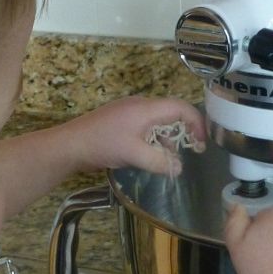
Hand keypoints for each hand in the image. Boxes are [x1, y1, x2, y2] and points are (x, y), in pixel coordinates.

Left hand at [61, 96, 205, 175]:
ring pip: (158, 122)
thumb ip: (160, 161)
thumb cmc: (102, 145)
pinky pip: (146, 126)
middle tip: (193, 150)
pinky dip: (154, 140)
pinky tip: (151, 156)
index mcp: (146, 108)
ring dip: (168, 138)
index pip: (181, 108)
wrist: (70, 145)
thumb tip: (178, 168)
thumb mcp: (135, 155)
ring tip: (171, 158)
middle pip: (171, 113)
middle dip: (184, 131)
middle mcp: (140, 105)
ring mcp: (129, 112)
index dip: (196, 123)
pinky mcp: (120, 121)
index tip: (202, 142)